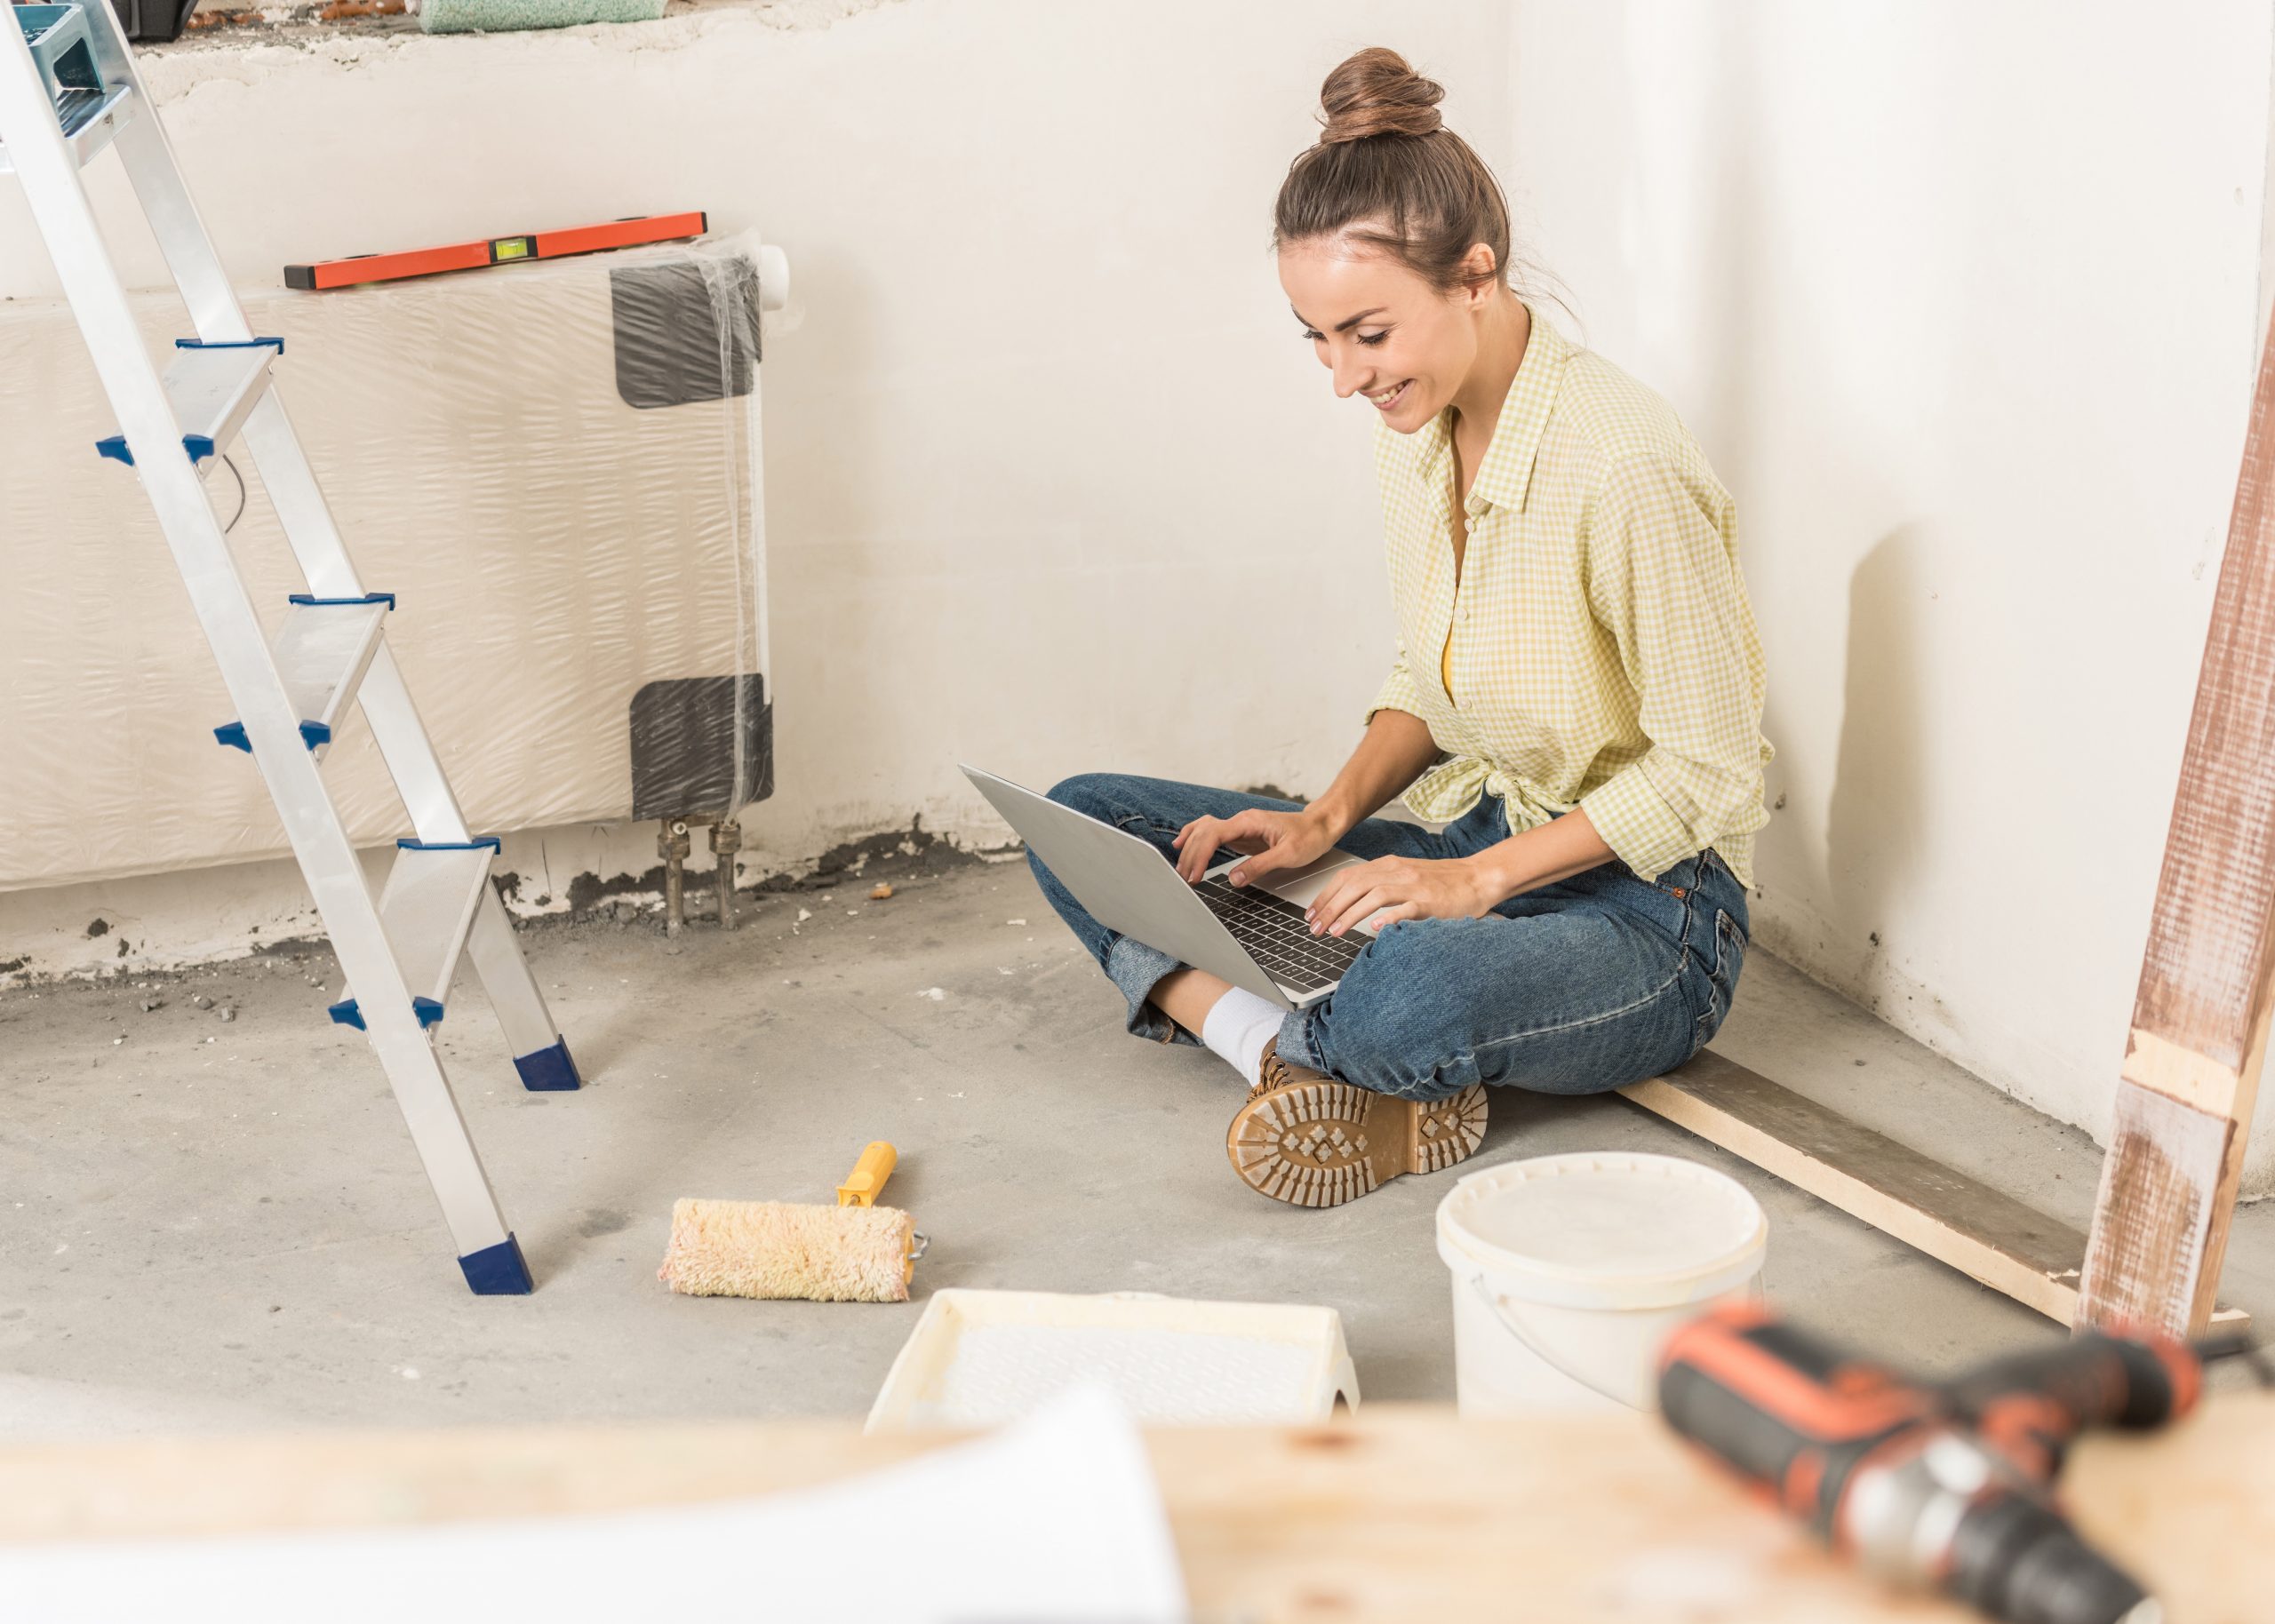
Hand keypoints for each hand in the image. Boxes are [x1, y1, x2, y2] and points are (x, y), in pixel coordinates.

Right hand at [1172, 806, 1338, 885]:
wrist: (1321, 825)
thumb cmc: (1309, 836)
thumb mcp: (1288, 855)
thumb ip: (1260, 866)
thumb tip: (1234, 879)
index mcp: (1249, 822)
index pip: (1213, 834)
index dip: (1200, 855)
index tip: (1195, 875)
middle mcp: (1241, 821)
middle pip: (1203, 832)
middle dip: (1191, 855)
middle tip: (1186, 879)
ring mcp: (1240, 827)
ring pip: (1204, 831)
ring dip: (1191, 847)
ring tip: (1181, 868)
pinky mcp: (1241, 834)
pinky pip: (1212, 834)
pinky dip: (1197, 840)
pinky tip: (1186, 846)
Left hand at [1306, 854, 1498, 937]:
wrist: (1479, 878)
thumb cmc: (1442, 883)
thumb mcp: (1405, 877)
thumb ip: (1380, 886)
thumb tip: (1350, 903)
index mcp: (1389, 865)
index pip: (1347, 877)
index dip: (1325, 895)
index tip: (1311, 914)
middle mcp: (1397, 871)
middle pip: (1354, 885)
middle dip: (1330, 907)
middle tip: (1314, 928)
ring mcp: (1414, 885)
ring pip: (1373, 895)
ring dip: (1349, 913)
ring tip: (1334, 931)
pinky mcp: (1430, 901)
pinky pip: (1405, 908)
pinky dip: (1387, 917)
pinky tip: (1372, 928)